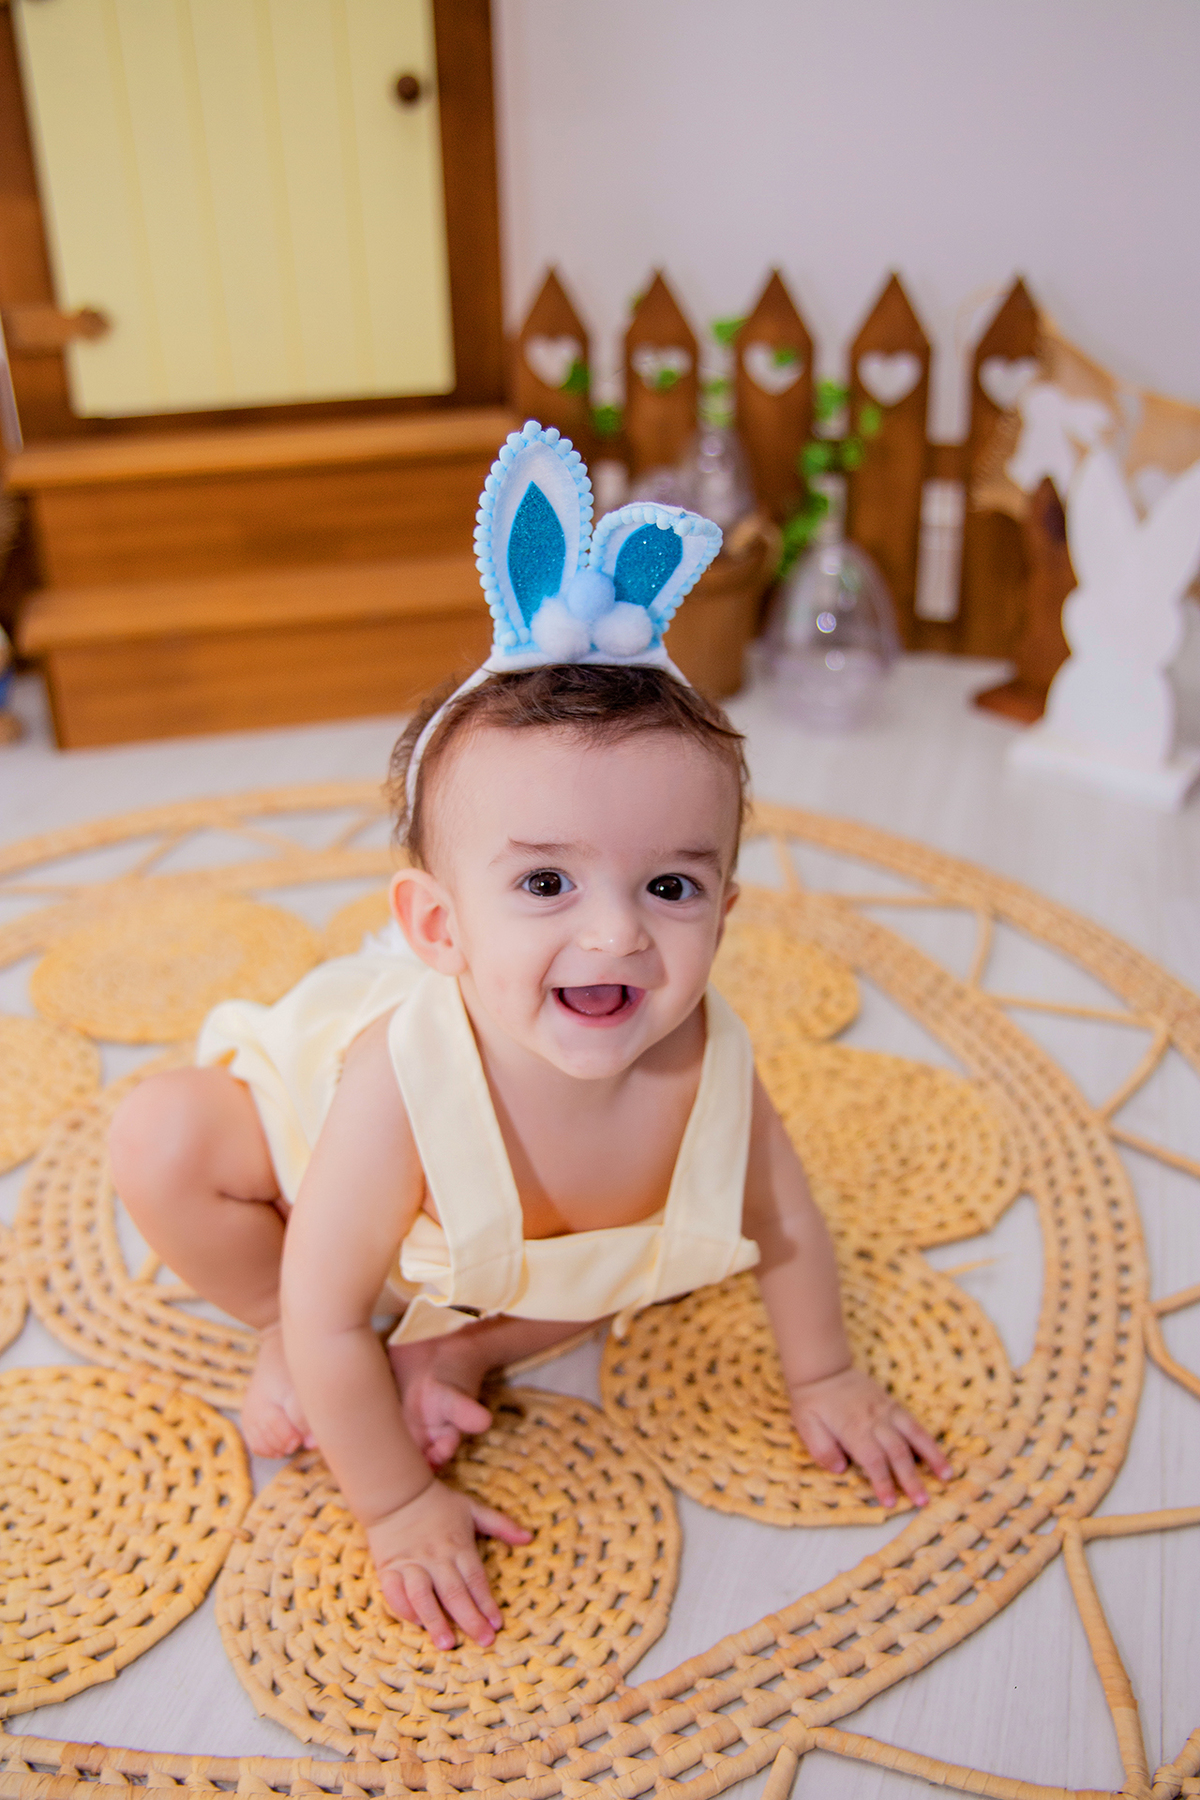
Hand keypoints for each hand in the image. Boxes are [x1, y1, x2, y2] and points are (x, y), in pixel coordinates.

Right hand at [368, 1478, 531, 1649]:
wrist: (397, 1492)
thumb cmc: (438, 1504)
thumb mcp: (473, 1508)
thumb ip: (501, 1524)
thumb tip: (530, 1537)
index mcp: (458, 1545)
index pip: (476, 1579)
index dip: (487, 1603)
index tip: (497, 1624)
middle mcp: (436, 1557)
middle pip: (455, 1592)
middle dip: (470, 1619)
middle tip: (483, 1641)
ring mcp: (411, 1563)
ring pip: (423, 1596)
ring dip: (435, 1620)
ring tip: (447, 1644)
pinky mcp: (389, 1568)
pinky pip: (394, 1592)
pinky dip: (404, 1609)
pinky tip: (416, 1624)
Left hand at [789, 1366, 954, 1508]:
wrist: (823, 1368)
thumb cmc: (812, 1401)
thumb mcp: (806, 1425)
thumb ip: (821, 1448)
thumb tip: (840, 1469)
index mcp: (853, 1428)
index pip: (872, 1459)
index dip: (882, 1482)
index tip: (890, 1503)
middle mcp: (875, 1420)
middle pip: (897, 1451)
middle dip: (910, 1478)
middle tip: (923, 1501)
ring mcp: (887, 1411)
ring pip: (914, 1434)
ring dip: (931, 1456)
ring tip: (947, 1476)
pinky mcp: (893, 1405)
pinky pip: (914, 1424)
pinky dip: (929, 1440)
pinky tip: (939, 1455)